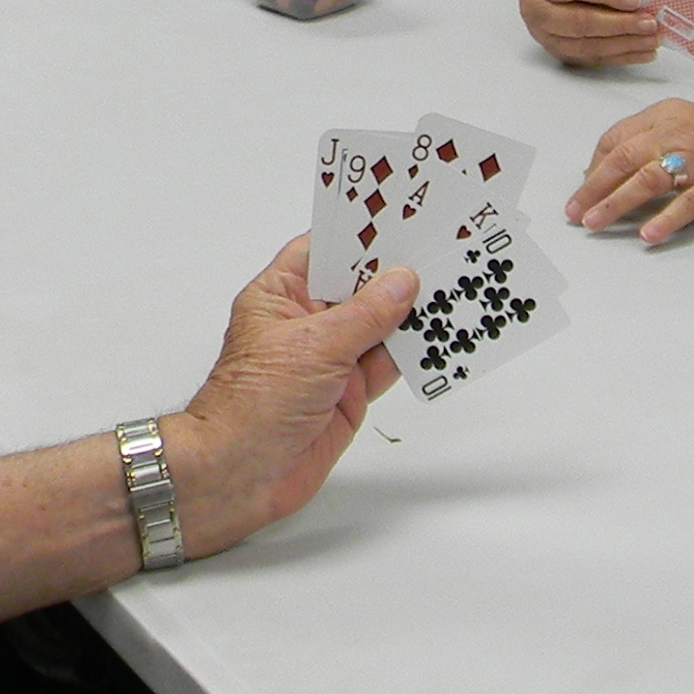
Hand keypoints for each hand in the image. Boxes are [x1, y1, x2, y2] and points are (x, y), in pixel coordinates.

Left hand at [155, 237, 417, 557]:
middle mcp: (306, 323)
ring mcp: (329, 359)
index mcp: (281, 295)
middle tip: (439, 252)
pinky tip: (440, 337)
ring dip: (412, 313)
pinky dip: (414, 353)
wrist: (241, 473)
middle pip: (359, 287)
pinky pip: (389, 364)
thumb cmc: (250, 406)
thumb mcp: (314, 346)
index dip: (361, 236)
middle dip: (396, 274)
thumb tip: (400, 282)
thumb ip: (365, 314)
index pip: (325, 251)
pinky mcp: (349, 392)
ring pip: (380, 326)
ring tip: (452, 288)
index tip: (400, 220)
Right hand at [519, 0, 662, 66]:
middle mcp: (536, 11)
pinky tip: (643, 52)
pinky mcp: (559, 52)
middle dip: (620, 25)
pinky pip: (592, 58)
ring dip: (625, 44)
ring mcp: (546, 36)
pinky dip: (621, 57)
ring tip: (653, 40)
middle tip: (650, 23)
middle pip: (580, 23)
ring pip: (587, 46)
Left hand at [567, 102, 693, 247]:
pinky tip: (647, 235)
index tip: (582, 189)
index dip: (594, 166)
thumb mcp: (683, 124)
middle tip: (575, 211)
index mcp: (664, 114)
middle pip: (624, 158)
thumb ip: (648, 140)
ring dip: (616, 204)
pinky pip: (687, 203)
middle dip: (594, 187)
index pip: (616, 138)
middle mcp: (678, 131)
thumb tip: (606, 169)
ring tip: (594, 223)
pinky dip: (665, 220)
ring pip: (648, 179)